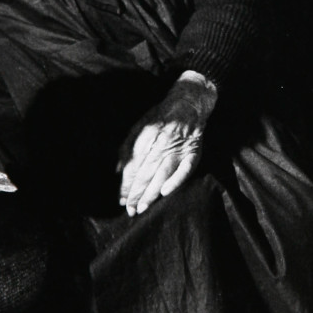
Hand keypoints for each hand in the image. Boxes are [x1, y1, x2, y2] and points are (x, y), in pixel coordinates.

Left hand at [117, 71, 217, 215]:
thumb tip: (119, 170)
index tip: (122, 199)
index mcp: (146, 136)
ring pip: (162, 174)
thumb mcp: (139, 126)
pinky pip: (184, 170)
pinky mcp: (193, 153)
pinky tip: (165, 193)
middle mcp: (160, 143)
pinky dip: (175, 181)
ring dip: (151, 192)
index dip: (127, 184)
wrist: (188, 104)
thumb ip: (128, 147)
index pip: (134, 165)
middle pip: (145, 172)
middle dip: (136, 193)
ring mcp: (178, 149)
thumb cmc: (161, 117)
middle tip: (130, 209)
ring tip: (142, 207)